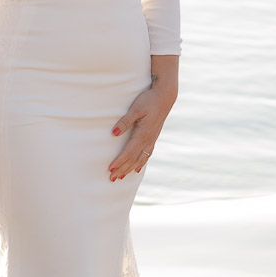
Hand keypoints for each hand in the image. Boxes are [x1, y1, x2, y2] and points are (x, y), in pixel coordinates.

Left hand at [109, 56, 178, 181]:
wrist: (165, 97)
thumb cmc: (148, 100)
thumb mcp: (135, 109)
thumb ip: (125, 122)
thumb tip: (113, 134)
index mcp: (143, 134)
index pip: (129, 152)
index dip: (119, 161)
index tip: (110, 169)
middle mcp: (148, 140)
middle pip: (133, 159)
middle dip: (122, 169)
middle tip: (111, 179)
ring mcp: (151, 140)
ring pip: (140, 159)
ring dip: (129, 169)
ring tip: (120, 177)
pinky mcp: (153, 138)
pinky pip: (146, 155)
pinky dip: (140, 163)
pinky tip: (137, 169)